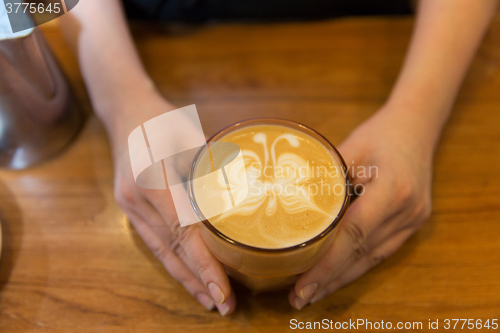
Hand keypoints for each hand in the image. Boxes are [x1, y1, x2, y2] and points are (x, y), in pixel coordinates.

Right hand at [105, 92, 234, 315]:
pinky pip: (154, 241)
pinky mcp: (130, 208)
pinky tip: (188, 275)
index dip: (204, 265)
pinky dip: (173, 261)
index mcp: (152, 180)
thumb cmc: (163, 120)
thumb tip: (245, 199)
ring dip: (185, 278)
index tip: (224, 290)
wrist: (125, 111)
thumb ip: (213, 169)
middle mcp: (136, 200)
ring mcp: (129, 206)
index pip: (183, 233)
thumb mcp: (191, 136)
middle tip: (224, 305)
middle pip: (172, 249)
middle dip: (198, 280)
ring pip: (161, 251)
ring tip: (209, 299)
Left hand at [289, 105, 433, 309]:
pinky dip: (358, 265)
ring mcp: (414, 219)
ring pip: (373, 258)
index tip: (304, 283)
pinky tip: (338, 276)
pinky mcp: (413, 222)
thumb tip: (287, 198)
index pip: (354, 235)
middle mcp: (407, 211)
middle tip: (300, 298)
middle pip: (363, 254)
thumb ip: (324, 175)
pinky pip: (382, 250)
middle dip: (330, 279)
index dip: (327, 263)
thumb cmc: (381, 132)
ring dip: (343, 278)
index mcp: (392, 190)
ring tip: (314, 293)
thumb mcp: (351, 147)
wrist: (418, 125)